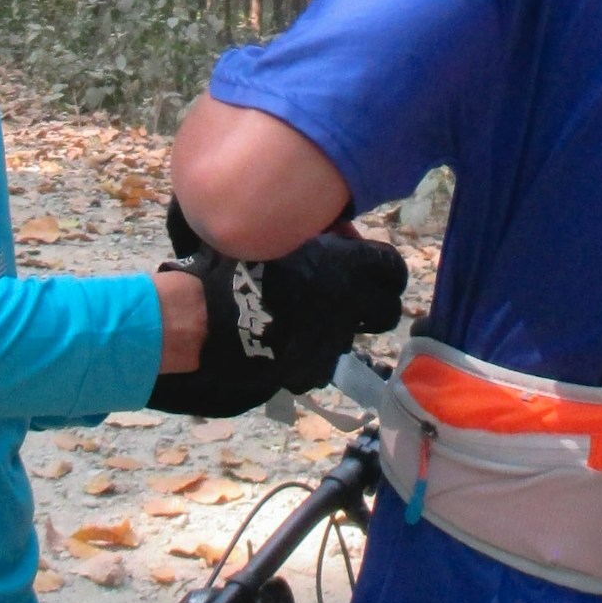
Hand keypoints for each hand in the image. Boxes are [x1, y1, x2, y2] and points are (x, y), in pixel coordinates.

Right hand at [150, 228, 407, 417]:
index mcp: (349, 268)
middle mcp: (350, 308)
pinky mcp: (309, 370)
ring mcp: (332, 343)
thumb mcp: (280, 232)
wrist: (207, 316)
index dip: (380, 266)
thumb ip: (319, 233)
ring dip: (337, 326)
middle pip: (386, 311)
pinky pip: (322, 363)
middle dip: (371, 302)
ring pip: (352, 336)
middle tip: (345, 292)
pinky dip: (310, 354)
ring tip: (306, 316)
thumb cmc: (240, 262)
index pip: (394, 269)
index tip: (361, 260)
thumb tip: (340, 234)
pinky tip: (286, 341)